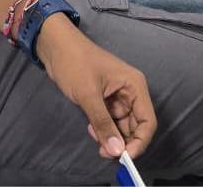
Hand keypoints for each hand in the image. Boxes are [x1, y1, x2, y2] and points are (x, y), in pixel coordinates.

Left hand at [37, 14, 156, 158]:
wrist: (54, 45)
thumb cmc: (74, 62)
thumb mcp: (88, 94)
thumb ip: (103, 123)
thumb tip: (117, 151)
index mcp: (134, 85)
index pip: (148, 121)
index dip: (140, 142)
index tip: (124, 157)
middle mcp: (130, 92)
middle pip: (136, 127)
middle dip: (122, 142)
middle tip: (103, 152)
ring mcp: (117, 96)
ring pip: (121, 127)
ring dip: (110, 137)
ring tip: (94, 137)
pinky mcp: (104, 99)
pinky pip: (110, 121)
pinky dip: (102, 129)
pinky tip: (90, 128)